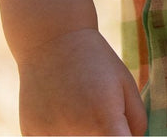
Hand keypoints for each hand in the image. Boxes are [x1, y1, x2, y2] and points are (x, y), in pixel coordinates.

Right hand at [16, 28, 146, 135]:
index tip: (121, 131)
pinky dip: (60, 132)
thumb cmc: (96, 61)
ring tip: (79, 108)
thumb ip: (135, 122)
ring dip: (81, 133)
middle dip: (103, 133)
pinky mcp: (31, 135)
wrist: (52, 40)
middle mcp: (76, 135)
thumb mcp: (126, 84)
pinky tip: (60, 110)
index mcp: (105, 121)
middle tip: (97, 110)